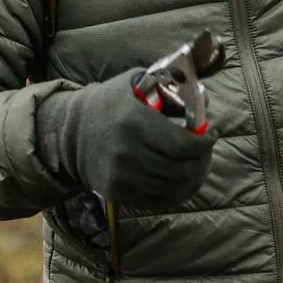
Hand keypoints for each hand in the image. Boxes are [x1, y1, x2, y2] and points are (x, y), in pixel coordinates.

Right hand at [36, 68, 214, 209]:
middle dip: (202, 161)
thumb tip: (205, 100)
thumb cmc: (110, 103)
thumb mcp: (137, 82)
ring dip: (193, 178)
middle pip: (181, 168)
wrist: (71, 133)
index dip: (204, 145)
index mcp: (134, 122)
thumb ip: (171, 84)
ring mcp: (121, 177)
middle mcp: (127, 152)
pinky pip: (158, 200)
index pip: (182, 144)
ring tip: (199, 166)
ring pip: (173, 188)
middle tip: (207, 152)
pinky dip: (177, 193)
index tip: (211, 136)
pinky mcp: (118, 194)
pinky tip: (184, 181)